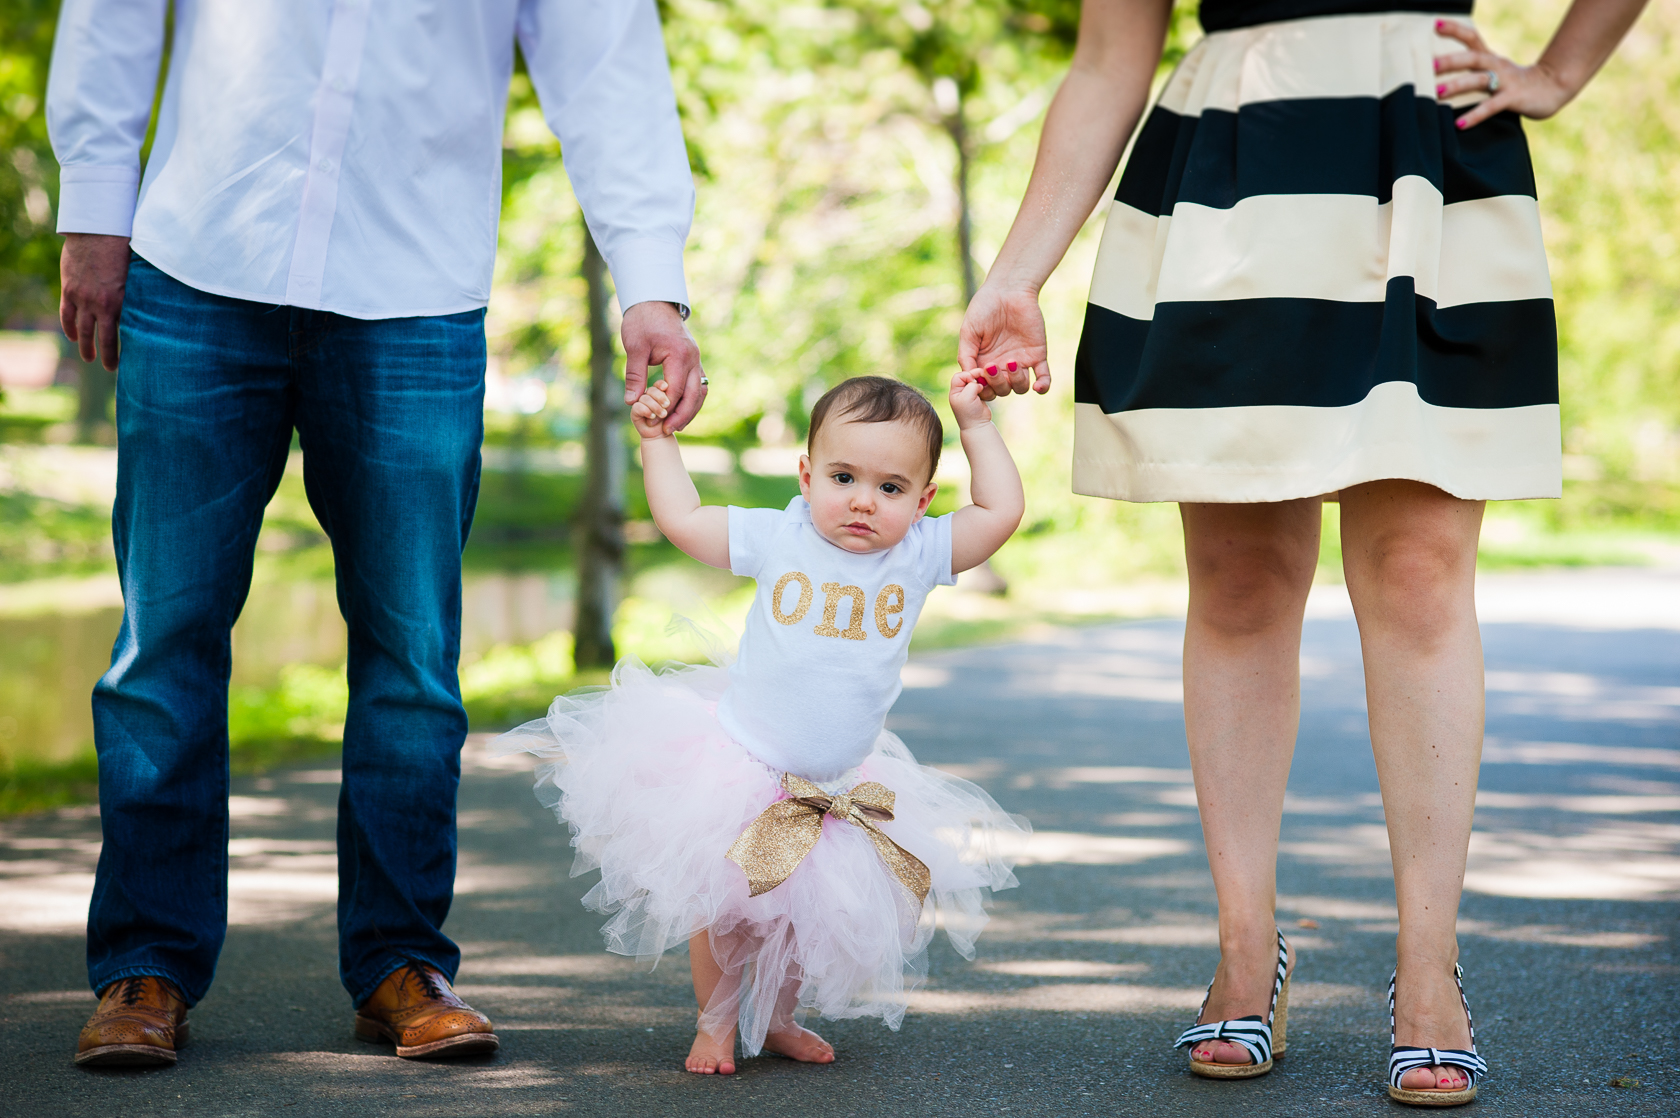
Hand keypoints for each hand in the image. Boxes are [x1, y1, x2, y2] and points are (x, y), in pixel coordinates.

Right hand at [60, 233, 130, 370]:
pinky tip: (73, 337)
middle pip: (103, 338)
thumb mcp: (139, 274)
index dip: (129, 346)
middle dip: (107, 355)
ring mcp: (82, 298)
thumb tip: (159, 306)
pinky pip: (67, 315)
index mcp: (122, 301)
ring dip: (86, 346)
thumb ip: (142, 292)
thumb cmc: (125, 249)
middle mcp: (101, 304)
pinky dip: (70, 328)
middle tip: (111, 368)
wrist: (97, 231)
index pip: (126, 332)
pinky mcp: (69, 290)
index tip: (135, 360)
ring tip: (88, 359)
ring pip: (82, 330)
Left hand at [621, 300, 703, 434]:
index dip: (667, 407)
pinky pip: (698, 385)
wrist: (654, 301)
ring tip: (676, 426)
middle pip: (695, 394)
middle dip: (683, 415)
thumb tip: (632, 402)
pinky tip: (680, 411)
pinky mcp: (693, 361)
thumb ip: (635, 375)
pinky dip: (691, 400)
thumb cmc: (643, 321)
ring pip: (700, 391)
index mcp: (680, 354)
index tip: (656, 422)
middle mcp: (693, 358)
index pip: (677, 388)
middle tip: (669, 430)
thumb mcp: (634, 347)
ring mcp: (696, 359)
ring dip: (691, 410)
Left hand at [949, 369, 994, 431]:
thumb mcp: (967, 397)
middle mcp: (961, 391)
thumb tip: (979, 381)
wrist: (978, 426)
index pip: (959, 375)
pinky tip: (986, 391)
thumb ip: (971, 385)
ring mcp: (970, 393)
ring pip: (976, 380)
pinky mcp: (979, 395)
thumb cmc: (970, 413)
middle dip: (976, 376)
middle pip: (968, 376)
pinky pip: (982, 386)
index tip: (973, 382)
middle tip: (982, 381)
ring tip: (984, 387)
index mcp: (955, 391)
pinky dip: (985, 386)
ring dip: (982, 382)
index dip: (967, 375)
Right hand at [958, 282, 1050, 399]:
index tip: (978, 377)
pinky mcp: (1037, 354)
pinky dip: (1043, 386)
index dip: (982, 389)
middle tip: (993, 366)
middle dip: (997, 384)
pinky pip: (1044, 377)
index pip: (984, 389)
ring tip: (1011, 363)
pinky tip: (1038, 386)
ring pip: (1020, 387)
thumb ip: (966, 356)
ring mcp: (1021, 362)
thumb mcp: (968, 332)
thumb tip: (969, 379)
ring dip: (1016, 382)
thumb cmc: (984, 307)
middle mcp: (1002, 367)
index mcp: (984, 363)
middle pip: (1002, 391)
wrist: (1008, 289)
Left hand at [1434, 19, 1573, 129]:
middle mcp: (1496, 65)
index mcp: (1490, 57)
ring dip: (1458, 85)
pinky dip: (1475, 115)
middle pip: (1473, 58)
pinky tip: (1459, 124)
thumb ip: (1472, 71)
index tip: (1435, 24)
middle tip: (1430, 65)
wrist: (1553, 87)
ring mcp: (1505, 81)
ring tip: (1437, 92)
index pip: (1472, 38)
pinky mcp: (1513, 98)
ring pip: (1480, 80)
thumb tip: (1437, 77)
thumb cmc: (1515, 81)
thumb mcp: (1494, 71)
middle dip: (1451, 60)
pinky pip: (1491, 107)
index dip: (1455, 30)